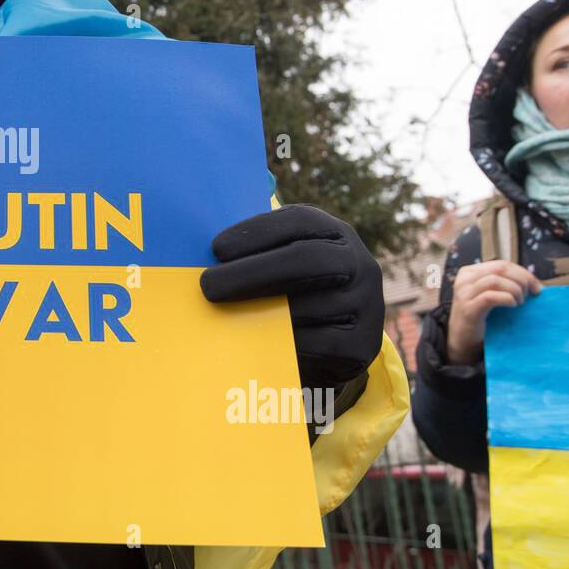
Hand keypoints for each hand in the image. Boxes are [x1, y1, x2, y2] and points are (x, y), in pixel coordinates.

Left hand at [199, 204, 383, 387]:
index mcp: (335, 233)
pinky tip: (254, 342)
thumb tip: (201, 249)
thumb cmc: (294, 294)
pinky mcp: (363, 345)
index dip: (256, 232)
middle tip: (208, 286)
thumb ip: (257, 251)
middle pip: (306, 260)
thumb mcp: (283, 263)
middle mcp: (359, 263)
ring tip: (222, 315)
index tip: (216, 249)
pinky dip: (282, 343)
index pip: (298, 222)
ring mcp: (367, 304)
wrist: (334, 347)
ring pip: (308, 306)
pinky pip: (317, 344)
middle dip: (252, 273)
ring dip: (260, 312)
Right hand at [446, 260, 541, 364]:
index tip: (537, 287)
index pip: (502, 264)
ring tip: (520, 302)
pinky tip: (513, 305)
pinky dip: (507, 298)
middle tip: (531, 294)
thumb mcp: (489, 294)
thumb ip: (504, 284)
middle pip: (500, 269)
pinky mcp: (468, 308)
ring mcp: (464, 293)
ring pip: (495, 280)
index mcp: (470, 272)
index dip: (523, 273)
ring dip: (515, 290)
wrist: (462, 339)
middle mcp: (464, 279)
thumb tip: (536, 284)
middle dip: (522, 279)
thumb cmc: (481, 316)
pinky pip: (490, 297)